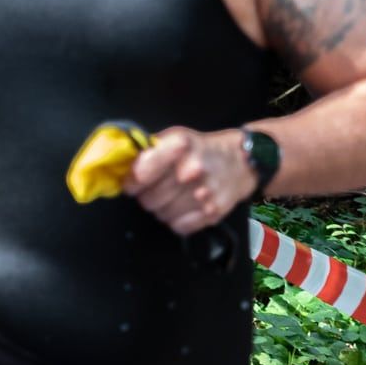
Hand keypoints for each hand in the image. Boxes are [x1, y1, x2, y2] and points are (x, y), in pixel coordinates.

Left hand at [126, 126, 254, 235]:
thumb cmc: (203, 149)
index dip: (132, 183)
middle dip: (149, 196)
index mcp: (179, 147)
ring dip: (163, 209)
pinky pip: (178, 227)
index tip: (134, 184)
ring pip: (161, 215)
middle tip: (160, 188)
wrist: (242, 160)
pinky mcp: (212, 213)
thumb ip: (149, 152)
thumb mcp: (176, 137)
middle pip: (148, 200)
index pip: (140, 175)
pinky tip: (186, 206)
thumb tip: (122, 169)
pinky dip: (178, 220)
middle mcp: (191, 170)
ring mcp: (203, 194)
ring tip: (175, 196)